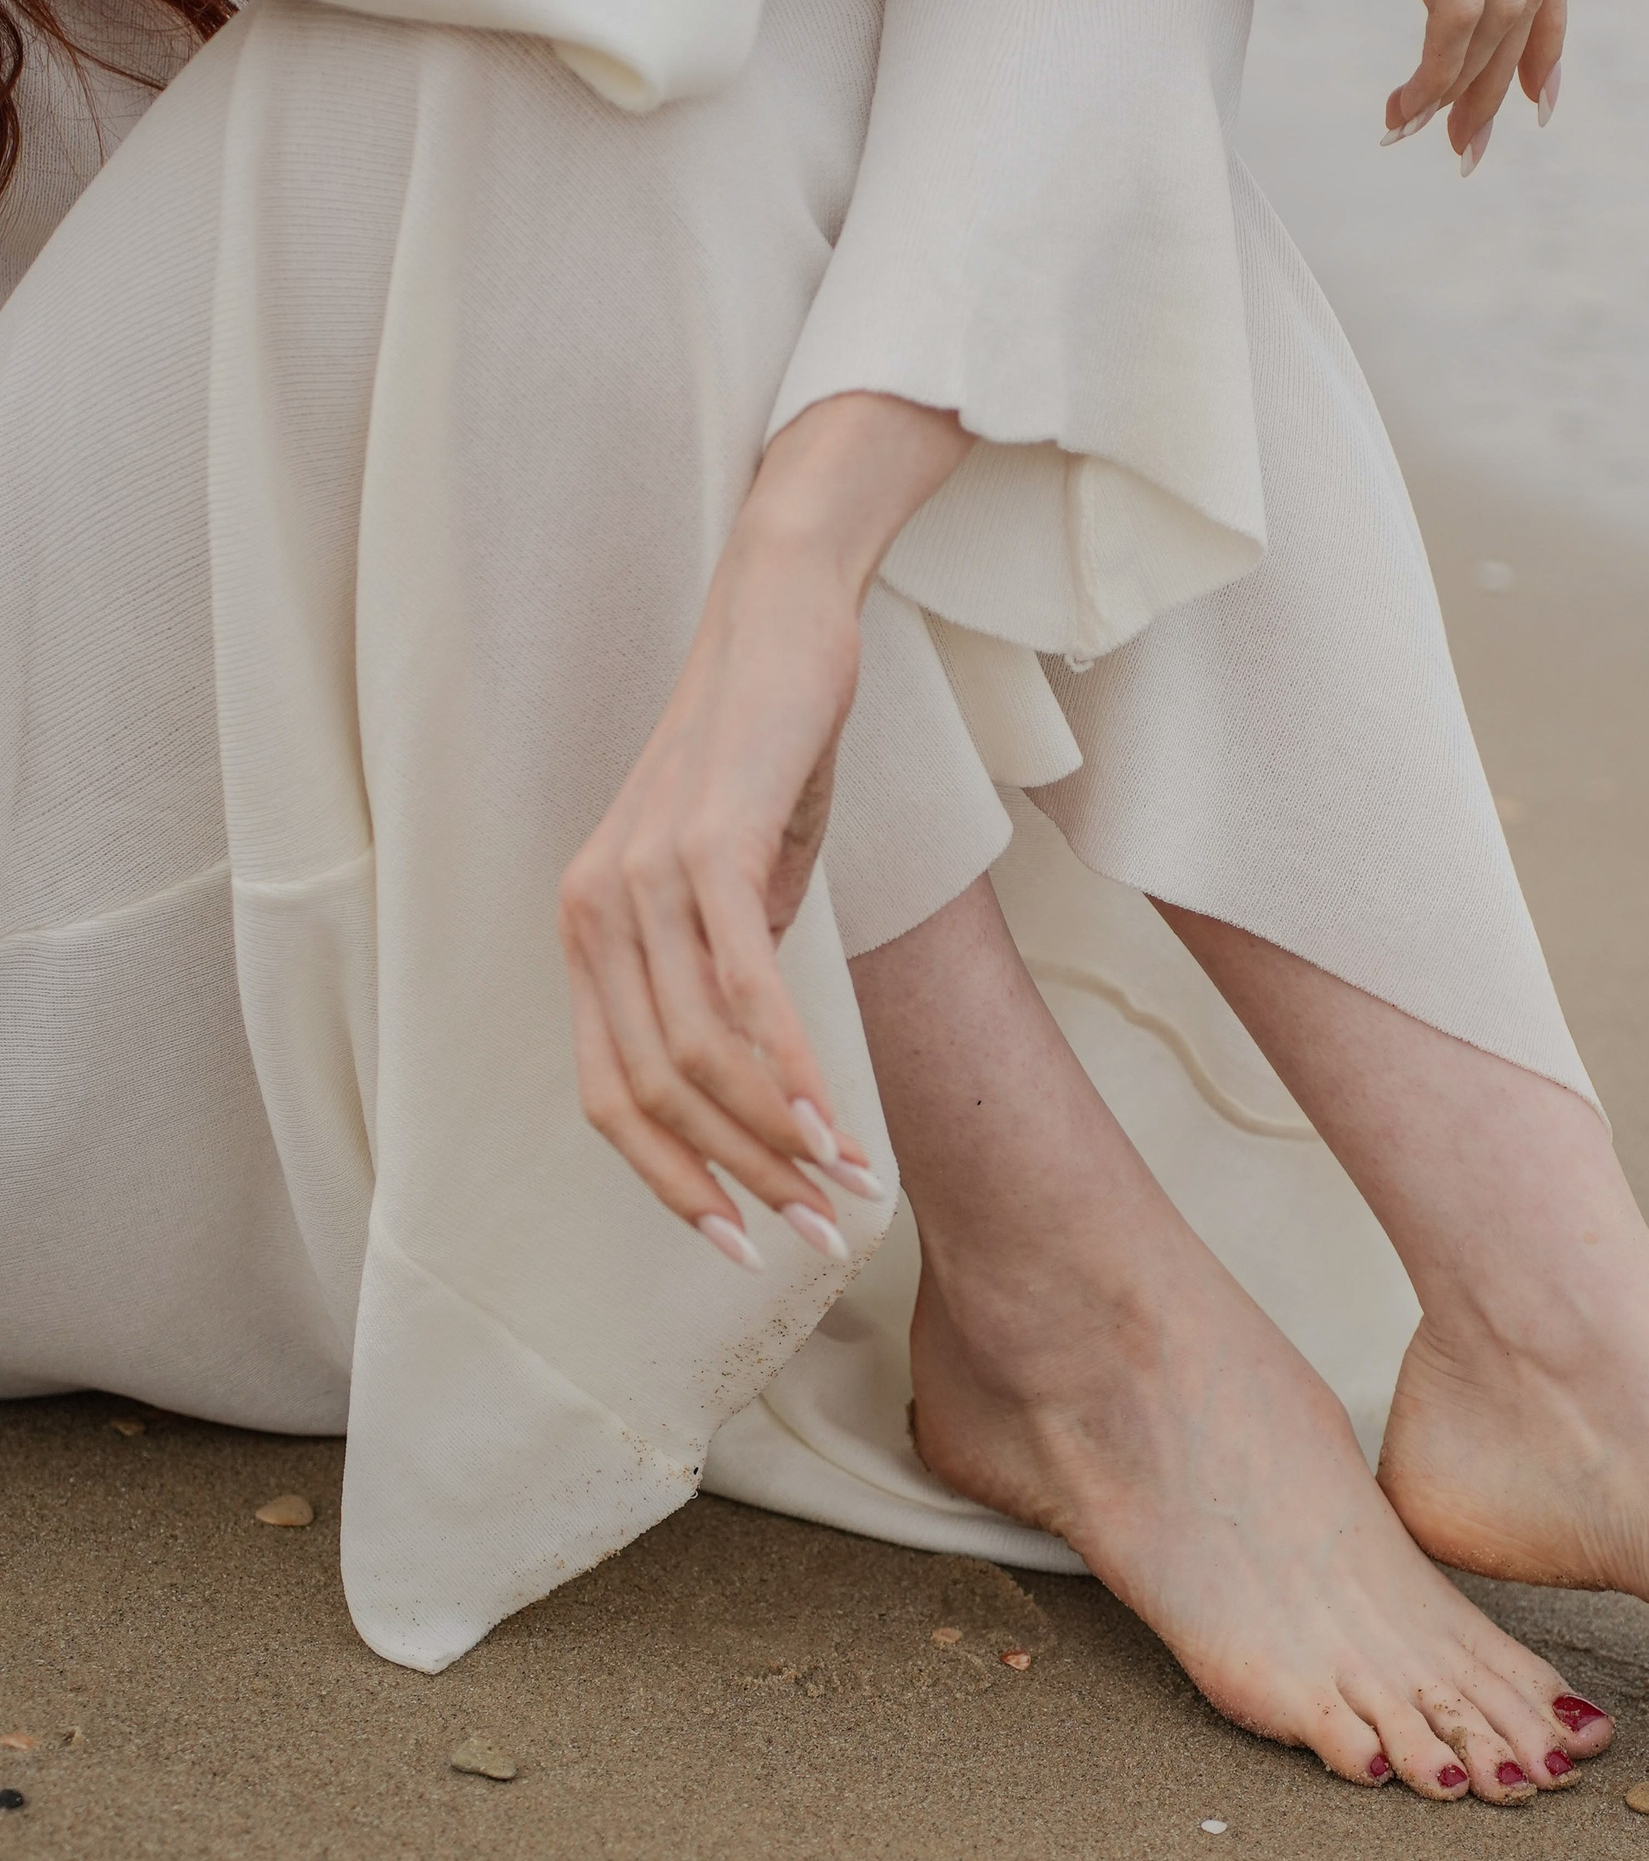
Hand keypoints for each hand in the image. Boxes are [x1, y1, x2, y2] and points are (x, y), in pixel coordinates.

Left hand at [556, 394, 967, 1266]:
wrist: (783, 619)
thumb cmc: (770, 748)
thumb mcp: (742, 877)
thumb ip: (730, 968)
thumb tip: (762, 1064)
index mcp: (587, 932)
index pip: (610, 1098)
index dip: (675, 1185)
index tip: (746, 1241)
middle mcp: (591, 913)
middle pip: (652, 1096)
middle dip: (740, 1182)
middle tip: (822, 1235)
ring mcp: (639, 879)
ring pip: (698, 1056)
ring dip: (779, 1139)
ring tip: (850, 1186)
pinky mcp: (707, 846)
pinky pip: (743, 990)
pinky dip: (792, 1069)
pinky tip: (838, 1120)